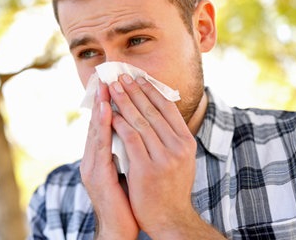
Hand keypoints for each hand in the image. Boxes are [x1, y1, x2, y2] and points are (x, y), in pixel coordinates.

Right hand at [80, 80, 138, 238]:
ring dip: (100, 106)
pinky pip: (101, 145)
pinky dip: (104, 126)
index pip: (103, 125)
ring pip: (96, 130)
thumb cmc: (126, 202)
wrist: (119, 230)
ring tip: (105, 85)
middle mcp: (92, 159)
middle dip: (101, 99)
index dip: (106, 103)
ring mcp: (92, 166)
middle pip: (96, 123)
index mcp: (100, 158)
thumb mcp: (126, 172)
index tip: (111, 83)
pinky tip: (108, 111)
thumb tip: (135, 135)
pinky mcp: (96, 175)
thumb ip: (126, 153)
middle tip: (105, 75)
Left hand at [110, 74, 207, 236]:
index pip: (168, 108)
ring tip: (112, 88)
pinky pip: (130, 138)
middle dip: (134, 90)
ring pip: (140, 121)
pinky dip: (119, 123)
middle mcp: (179, 147)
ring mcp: (164, 158)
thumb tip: (161, 113)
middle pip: (153, 111)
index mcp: (186, 142)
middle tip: (120, 76)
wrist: (170, 219)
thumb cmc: (170, 188)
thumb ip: (171, 138)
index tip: (138, 77)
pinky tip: (109, 113)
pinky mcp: (147, 168)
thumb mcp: (179, 160)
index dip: (151, 90)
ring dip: (124, 101)